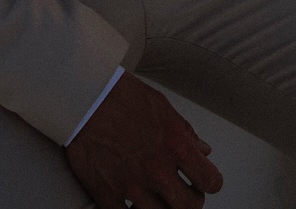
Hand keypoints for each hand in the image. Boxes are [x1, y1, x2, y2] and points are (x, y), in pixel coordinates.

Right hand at [66, 72, 222, 207]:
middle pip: (190, 208)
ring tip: (159, 197)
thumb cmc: (123, 98)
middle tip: (184, 192)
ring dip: (163, 208)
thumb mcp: (163, 108)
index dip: (210, 183)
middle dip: (191, 201)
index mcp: (175, 145)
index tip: (204, 181)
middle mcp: (157, 170)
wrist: (85, 99)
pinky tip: (134, 202)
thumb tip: (203, 151)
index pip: (210, 181)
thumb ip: (186, 133)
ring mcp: (132, 186)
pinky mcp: (107, 196)